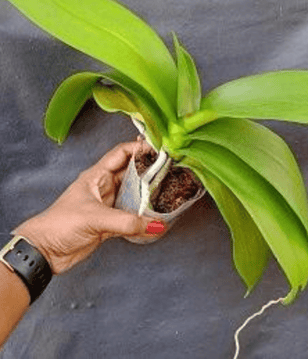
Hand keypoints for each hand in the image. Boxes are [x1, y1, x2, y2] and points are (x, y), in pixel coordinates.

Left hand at [14, 140, 165, 274]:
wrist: (45, 251)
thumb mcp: (95, 218)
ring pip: (134, 194)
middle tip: (170, 170)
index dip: (139, 148)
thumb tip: (156, 225)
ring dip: (148, 194)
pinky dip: (144, 217)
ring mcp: (108, 204)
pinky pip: (132, 216)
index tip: (159, 149)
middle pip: (132, 173)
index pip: (121, 154)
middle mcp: (104, 187)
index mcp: (97, 176)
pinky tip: (156, 218)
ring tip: (169, 192)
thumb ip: (127, 222)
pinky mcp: (110, 222)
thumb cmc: (60, 224)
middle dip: (149, 171)